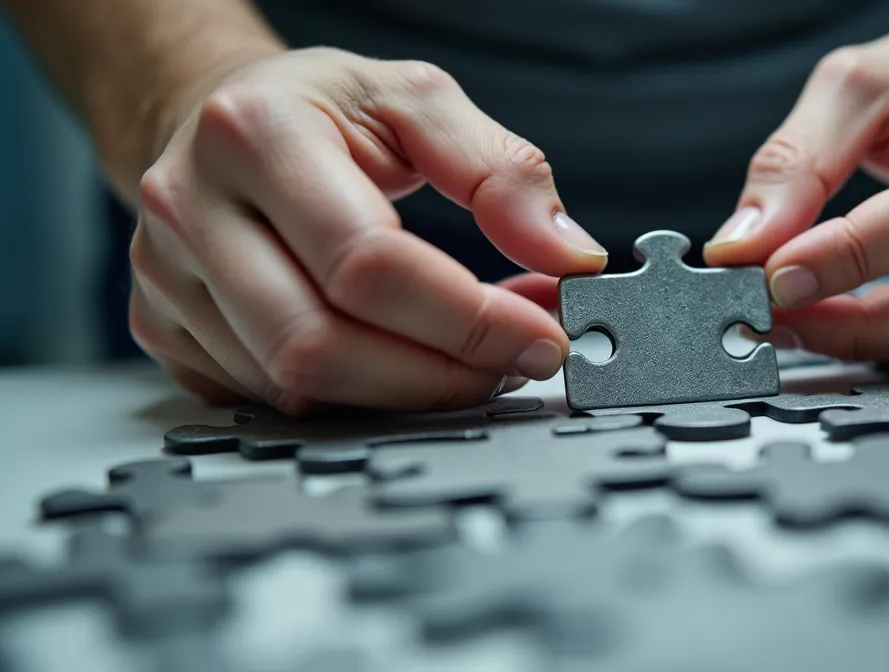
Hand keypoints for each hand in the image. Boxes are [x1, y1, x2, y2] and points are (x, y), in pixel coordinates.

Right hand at [129, 48, 607, 413]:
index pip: (368, 263)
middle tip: (511, 364)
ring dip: (404, 392)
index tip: (540, 337)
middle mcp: (192, 208)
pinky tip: (398, 363)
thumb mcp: (418, 101)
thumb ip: (503, 171)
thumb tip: (567, 256)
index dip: (468, 319)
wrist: (215, 119)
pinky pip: (270, 399)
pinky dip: (353, 397)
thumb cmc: (319, 110)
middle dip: (438, 375)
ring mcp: (167, 280)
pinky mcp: (165, 331)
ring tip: (465, 357)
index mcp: (255, 133)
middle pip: (320, 345)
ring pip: (294, 386)